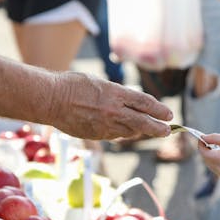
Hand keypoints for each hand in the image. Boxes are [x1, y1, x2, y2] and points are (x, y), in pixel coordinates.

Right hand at [49, 72, 172, 139]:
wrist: (51, 99)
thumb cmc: (72, 85)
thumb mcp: (99, 83)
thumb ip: (116, 95)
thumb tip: (129, 103)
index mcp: (116, 93)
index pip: (144, 103)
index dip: (159, 110)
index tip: (168, 115)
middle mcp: (114, 110)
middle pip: (143, 122)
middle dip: (158, 128)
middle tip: (167, 130)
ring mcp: (105, 125)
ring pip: (130, 132)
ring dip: (140, 131)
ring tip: (147, 130)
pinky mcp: (96, 135)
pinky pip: (114, 136)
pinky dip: (121, 133)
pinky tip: (124, 130)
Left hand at [197, 133, 219, 177]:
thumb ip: (214, 138)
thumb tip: (202, 138)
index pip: (205, 153)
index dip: (201, 144)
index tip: (201, 137)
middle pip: (205, 158)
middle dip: (204, 148)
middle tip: (207, 139)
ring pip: (208, 162)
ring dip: (208, 153)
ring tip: (215, 145)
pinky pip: (212, 165)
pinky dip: (213, 158)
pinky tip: (219, 152)